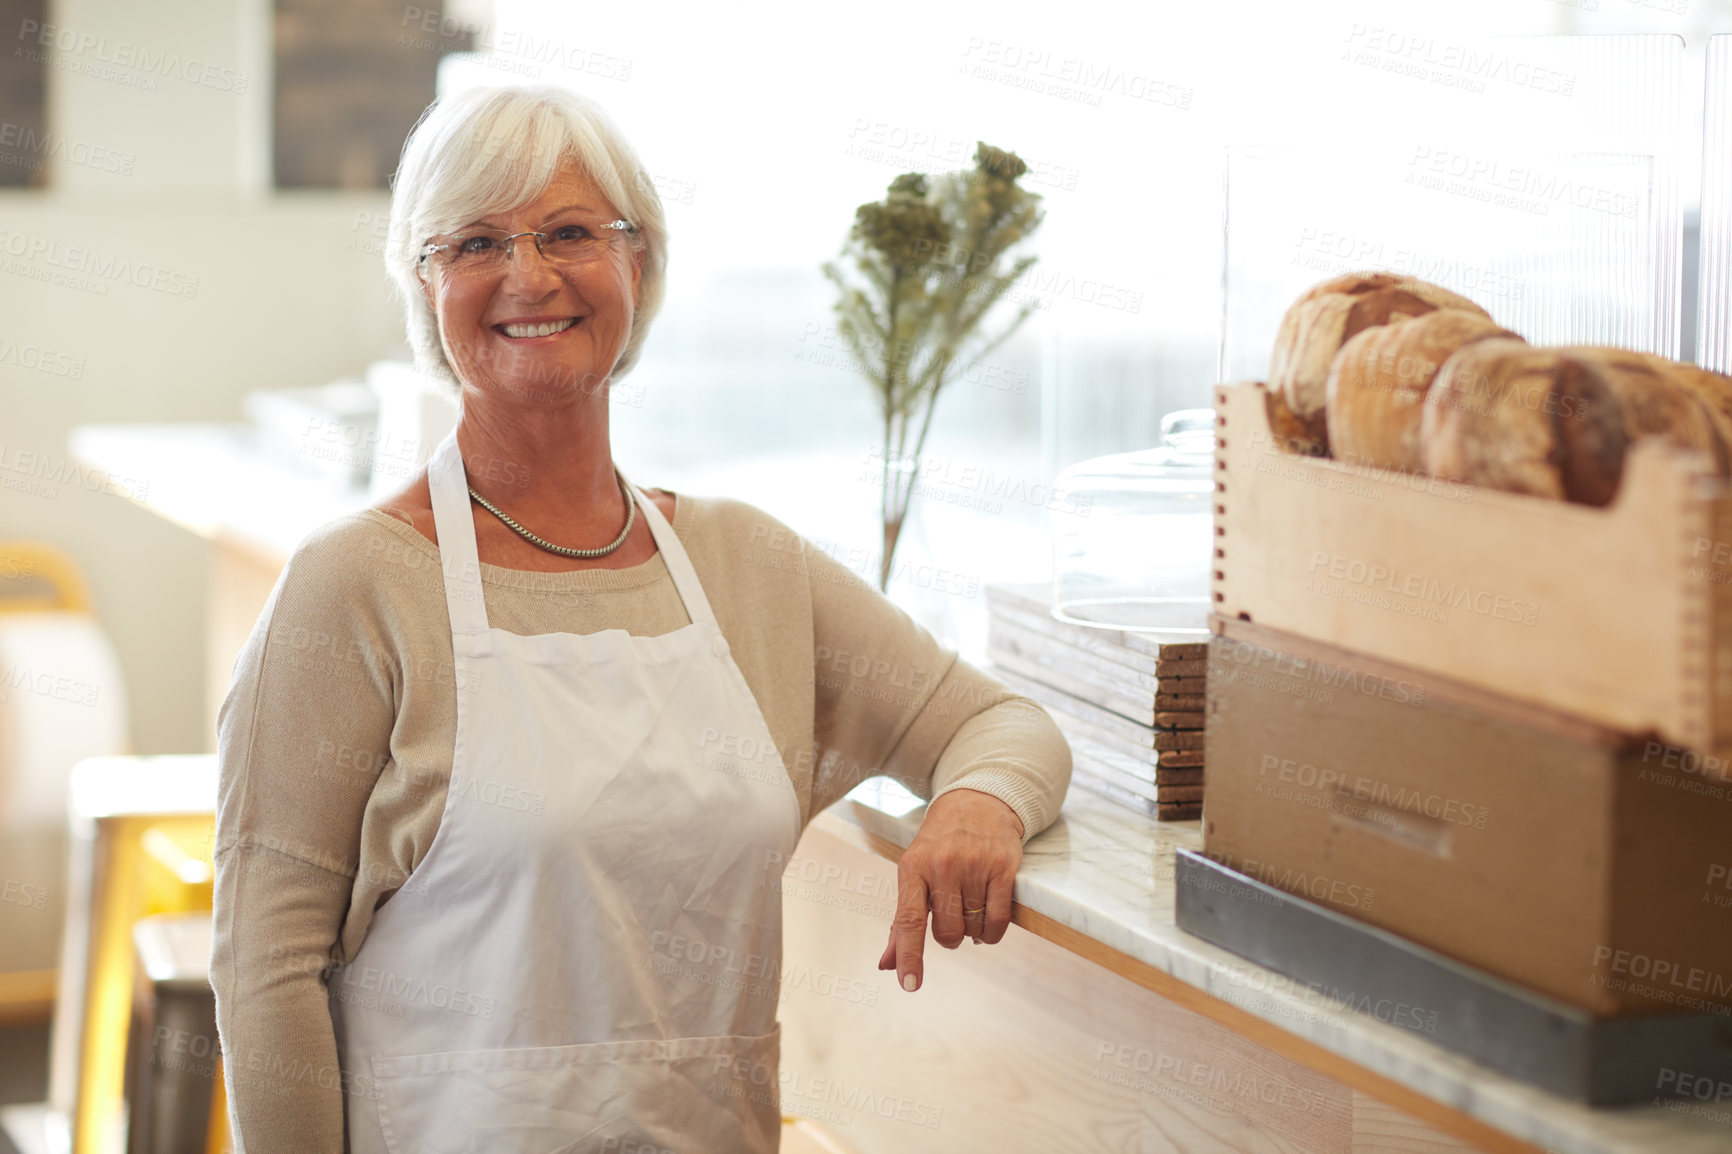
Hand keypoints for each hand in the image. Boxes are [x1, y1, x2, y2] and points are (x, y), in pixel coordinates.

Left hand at [877, 788, 1024, 992]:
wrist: (976, 802)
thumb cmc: (938, 847)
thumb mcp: (913, 875)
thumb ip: (900, 923)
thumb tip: (886, 965)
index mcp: (912, 868)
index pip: (908, 920)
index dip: (909, 956)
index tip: (908, 985)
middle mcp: (942, 865)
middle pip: (947, 933)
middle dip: (951, 935)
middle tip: (953, 914)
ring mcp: (974, 865)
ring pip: (974, 929)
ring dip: (973, 930)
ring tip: (971, 905)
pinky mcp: (1003, 867)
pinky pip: (999, 921)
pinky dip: (993, 932)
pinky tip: (989, 921)